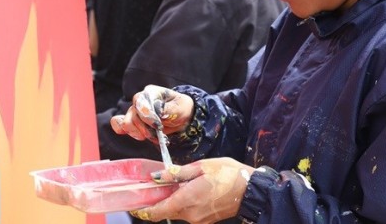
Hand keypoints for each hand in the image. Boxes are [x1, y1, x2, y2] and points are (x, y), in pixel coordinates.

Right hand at [110, 85, 192, 142]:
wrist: (181, 118)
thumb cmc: (180, 109)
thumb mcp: (180, 108)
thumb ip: (169, 110)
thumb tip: (158, 112)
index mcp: (151, 93)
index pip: (141, 102)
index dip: (148, 116)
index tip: (158, 126)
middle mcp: (139, 100)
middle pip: (133, 116)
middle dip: (147, 129)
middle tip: (160, 134)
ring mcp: (133, 111)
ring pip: (127, 124)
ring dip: (141, 134)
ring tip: (154, 136)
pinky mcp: (130, 121)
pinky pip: (117, 124)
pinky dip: (123, 131)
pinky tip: (138, 135)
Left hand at [130, 158, 254, 222]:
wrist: (250, 190)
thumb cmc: (228, 174)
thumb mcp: (201, 167)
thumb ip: (177, 173)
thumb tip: (157, 177)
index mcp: (187, 200)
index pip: (158, 211)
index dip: (144, 210)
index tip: (135, 205)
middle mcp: (190, 214)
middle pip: (165, 212)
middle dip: (157, 203)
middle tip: (152, 189)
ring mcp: (198, 219)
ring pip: (176, 212)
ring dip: (170, 202)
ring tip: (171, 186)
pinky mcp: (205, 220)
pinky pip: (187, 213)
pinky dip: (182, 204)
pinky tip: (186, 192)